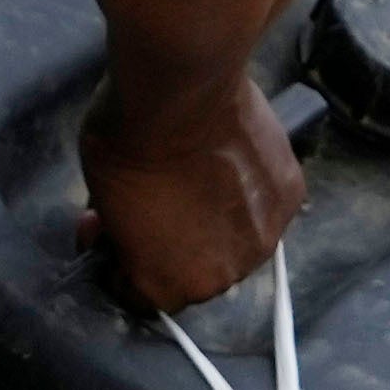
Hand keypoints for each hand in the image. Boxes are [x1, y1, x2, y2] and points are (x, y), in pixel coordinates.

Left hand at [78, 68, 304, 318]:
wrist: (179, 96)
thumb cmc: (126, 146)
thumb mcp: (99, 199)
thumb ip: (117, 231)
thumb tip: (112, 230)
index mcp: (167, 286)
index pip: (142, 294)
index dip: (123, 262)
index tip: (113, 233)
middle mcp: (222, 277)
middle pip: (194, 271)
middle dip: (173, 244)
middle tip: (159, 200)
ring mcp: (263, 238)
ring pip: (236, 241)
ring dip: (217, 220)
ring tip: (200, 175)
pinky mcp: (290, 197)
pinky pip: (266, 205)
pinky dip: (250, 190)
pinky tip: (232, 159)